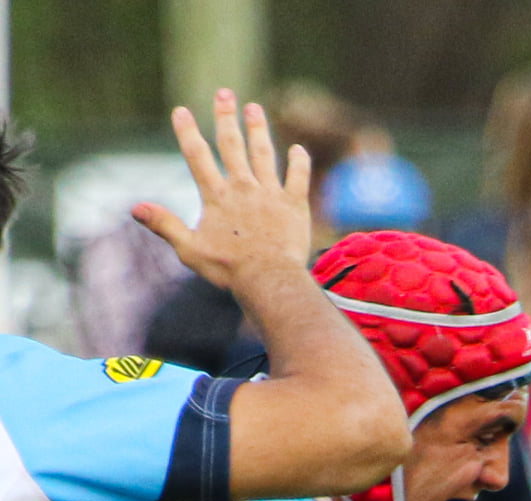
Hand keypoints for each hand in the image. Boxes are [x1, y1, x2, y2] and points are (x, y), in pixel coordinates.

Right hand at [134, 91, 310, 293]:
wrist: (270, 280)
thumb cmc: (229, 270)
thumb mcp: (190, 250)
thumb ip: (165, 225)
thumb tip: (135, 208)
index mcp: (216, 196)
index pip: (197, 156)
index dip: (188, 131)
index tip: (182, 110)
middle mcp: (243, 188)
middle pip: (232, 144)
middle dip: (226, 116)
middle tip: (225, 94)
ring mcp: (270, 194)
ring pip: (263, 153)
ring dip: (258, 129)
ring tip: (254, 109)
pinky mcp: (294, 205)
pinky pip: (298, 177)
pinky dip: (299, 162)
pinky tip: (298, 149)